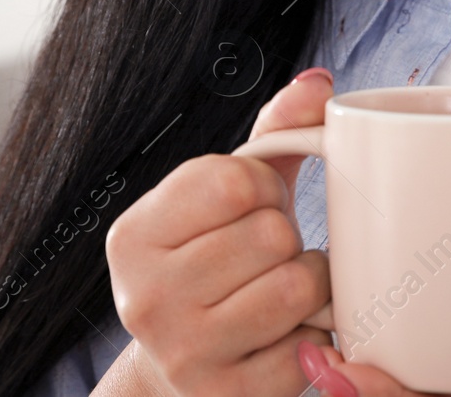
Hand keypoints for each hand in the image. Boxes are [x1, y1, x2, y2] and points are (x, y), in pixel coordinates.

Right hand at [95, 68, 335, 395]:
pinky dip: (315, 331)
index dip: (261, 185)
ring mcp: (185, 354)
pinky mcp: (229, 396)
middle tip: (264, 254)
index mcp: (132, 236)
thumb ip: (273, 132)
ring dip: (309, 281)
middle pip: (272, 234)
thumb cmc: (212, 262)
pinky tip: (287, 330)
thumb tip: (318, 85)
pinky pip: (312, 343)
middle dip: (285, 236)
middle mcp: (145, 299)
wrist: (183, 368)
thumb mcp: (225, 193)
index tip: (247, 205)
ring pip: (297, 285)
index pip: (233, 180)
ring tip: (280, 285)